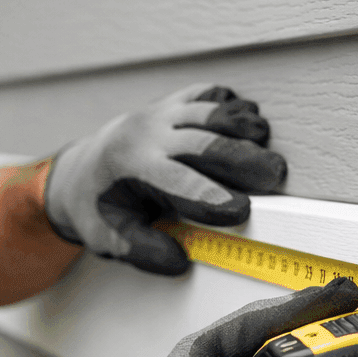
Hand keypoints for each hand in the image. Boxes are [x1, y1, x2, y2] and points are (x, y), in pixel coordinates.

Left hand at [43, 84, 286, 274]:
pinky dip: (232, 106)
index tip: (241, 209)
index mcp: (131, 168)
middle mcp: (148, 135)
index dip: (211, 196)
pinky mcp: (174, 104)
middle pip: (203, 142)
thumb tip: (178, 261)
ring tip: (268, 145)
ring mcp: (162, 114)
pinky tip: (250, 120)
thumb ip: (143, 251)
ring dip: (243, 127)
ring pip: (210, 113)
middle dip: (241, 158)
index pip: (177, 183)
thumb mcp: (108, 239)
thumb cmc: (100, 207)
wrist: (82, 169)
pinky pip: (207, 95)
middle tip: (275, 174)